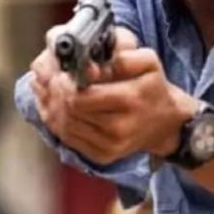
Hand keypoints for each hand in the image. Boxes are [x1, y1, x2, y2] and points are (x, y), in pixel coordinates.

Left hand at [29, 28, 195, 163]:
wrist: (165, 123)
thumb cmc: (153, 88)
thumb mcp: (148, 62)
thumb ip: (122, 57)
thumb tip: (90, 64)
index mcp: (130, 99)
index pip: (80, 97)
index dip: (63, 84)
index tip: (60, 72)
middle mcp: (119, 128)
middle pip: (69, 111)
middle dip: (54, 93)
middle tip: (50, 78)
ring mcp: (109, 147)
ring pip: (64, 126)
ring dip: (51, 106)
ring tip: (48, 89)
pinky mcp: (102, 156)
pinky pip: (68, 139)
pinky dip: (56, 122)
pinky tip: (52, 106)